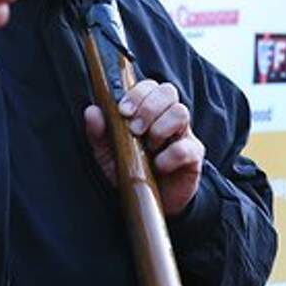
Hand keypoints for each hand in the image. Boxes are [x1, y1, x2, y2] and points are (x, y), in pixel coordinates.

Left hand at [84, 79, 204, 216]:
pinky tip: (159, 166)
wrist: (148, 200)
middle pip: (168, 91)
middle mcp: (167, 116)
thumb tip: (92, 111)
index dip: (137, 94)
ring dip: (159, 128)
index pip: (149, 86)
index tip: (123, 111)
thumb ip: (98, 132)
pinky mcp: (194, 155)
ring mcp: (183, 133)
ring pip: (180, 112)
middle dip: (148, 108)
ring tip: (148, 147)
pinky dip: (170, 156)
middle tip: (135, 130)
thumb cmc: (129, 168)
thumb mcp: (107, 152)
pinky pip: (187, 147)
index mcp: (147, 109)